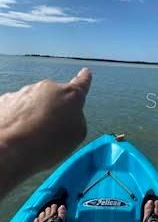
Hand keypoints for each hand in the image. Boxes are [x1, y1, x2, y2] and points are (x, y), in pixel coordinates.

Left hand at [0, 68, 91, 196]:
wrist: (9, 149)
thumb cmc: (49, 144)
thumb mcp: (77, 135)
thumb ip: (77, 119)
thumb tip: (67, 114)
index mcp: (70, 94)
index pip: (81, 83)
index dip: (84, 79)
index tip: (85, 72)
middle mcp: (48, 87)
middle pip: (55, 96)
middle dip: (54, 109)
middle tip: (50, 131)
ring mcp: (25, 92)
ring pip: (34, 102)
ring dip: (34, 114)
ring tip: (31, 136)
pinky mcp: (5, 100)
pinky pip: (17, 108)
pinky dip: (18, 119)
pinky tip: (16, 134)